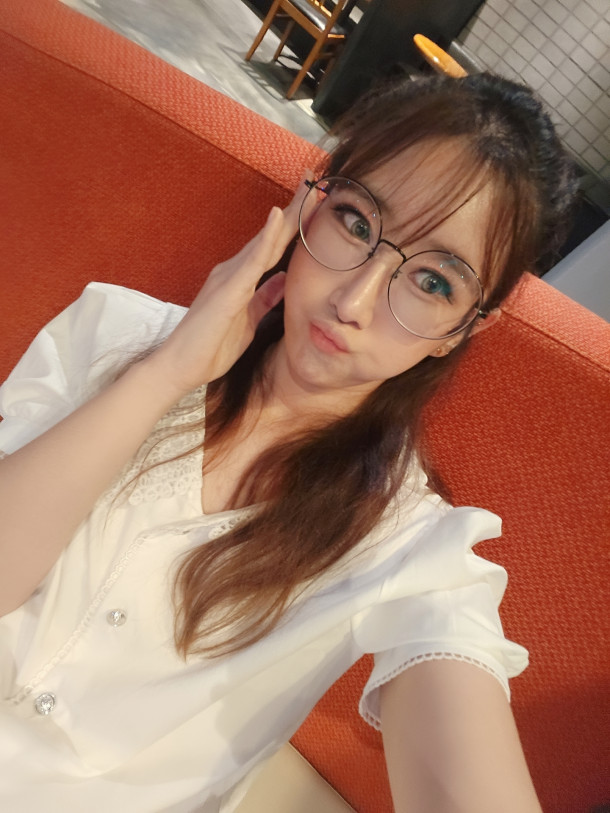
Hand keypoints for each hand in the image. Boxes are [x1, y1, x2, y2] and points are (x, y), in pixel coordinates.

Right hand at [149, 173, 313, 396]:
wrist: (181, 366)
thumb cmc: (212, 347)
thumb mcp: (249, 321)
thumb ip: (264, 299)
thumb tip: (283, 281)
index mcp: (240, 280)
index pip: (273, 248)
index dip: (294, 226)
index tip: (315, 204)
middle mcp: (234, 271)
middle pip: (271, 237)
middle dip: (295, 210)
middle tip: (315, 180)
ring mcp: (230, 277)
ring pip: (266, 241)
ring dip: (289, 216)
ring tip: (309, 191)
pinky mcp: (228, 289)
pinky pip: (253, 260)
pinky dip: (267, 237)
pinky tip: (279, 217)